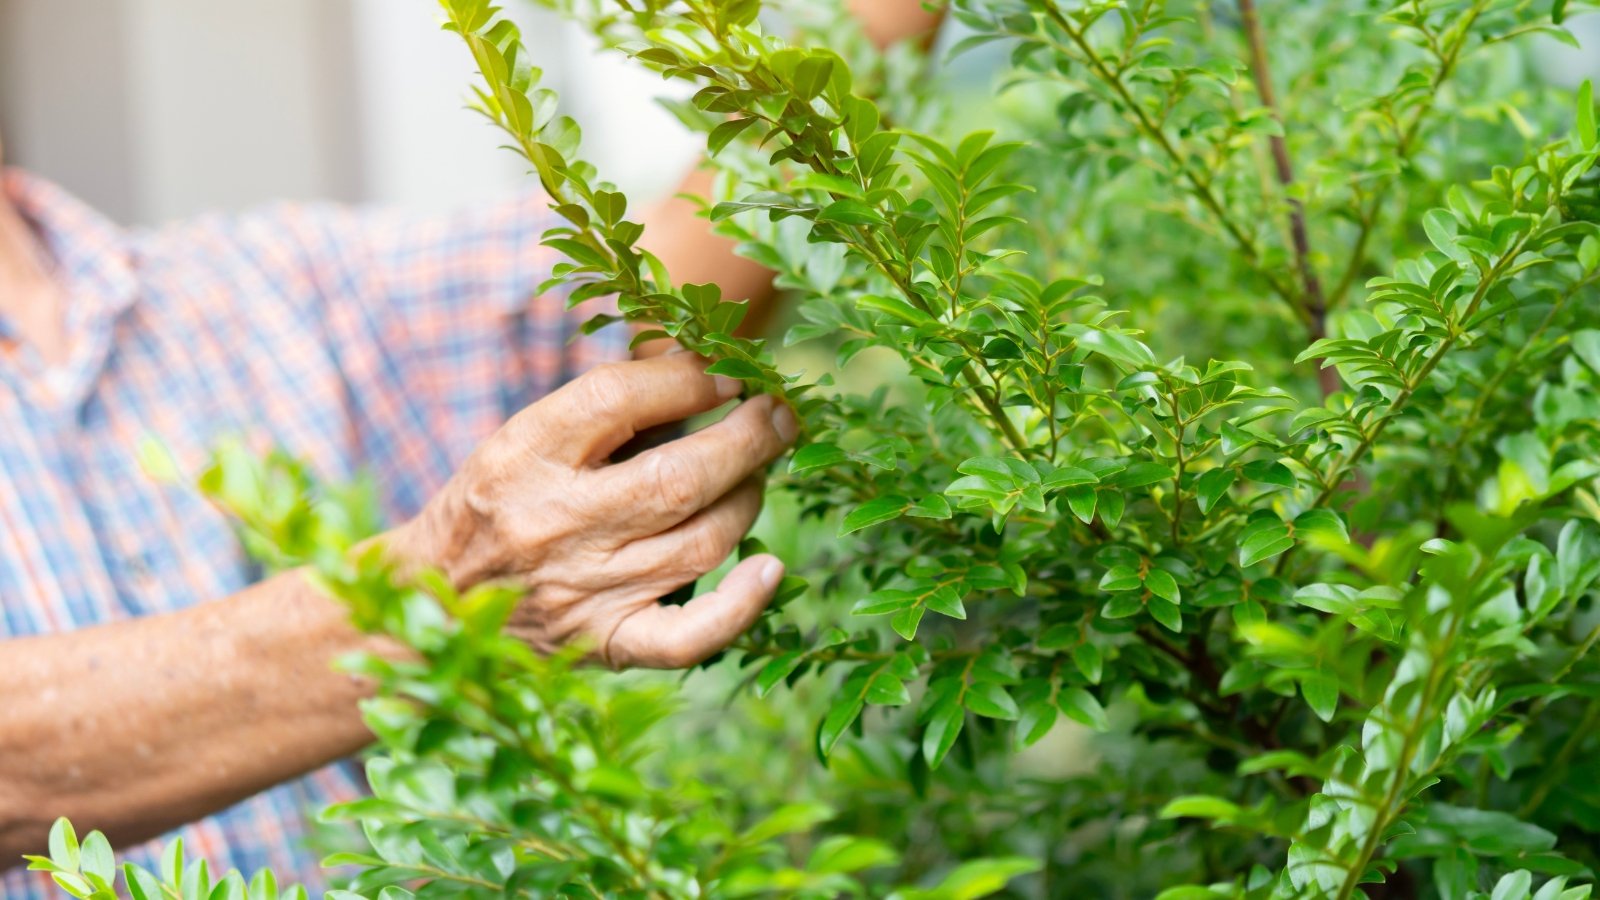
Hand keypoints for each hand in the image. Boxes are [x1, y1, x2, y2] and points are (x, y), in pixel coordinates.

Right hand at [391, 352, 797, 667]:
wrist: (431, 605)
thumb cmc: (496, 505)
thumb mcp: (524, 439)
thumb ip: (605, 406)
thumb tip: (701, 364)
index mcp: (522, 456)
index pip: (617, 398)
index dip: (689, 378)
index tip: (728, 371)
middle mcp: (553, 525)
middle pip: (679, 476)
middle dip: (748, 437)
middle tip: (779, 413)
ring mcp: (583, 593)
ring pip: (702, 542)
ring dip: (748, 497)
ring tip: (758, 471)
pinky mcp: (606, 644)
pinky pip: (688, 637)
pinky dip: (740, 606)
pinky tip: (771, 569)